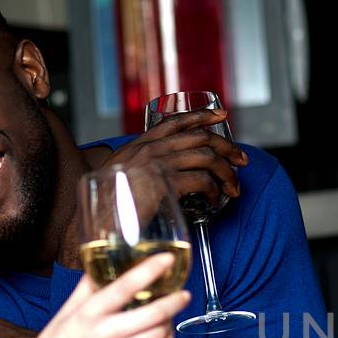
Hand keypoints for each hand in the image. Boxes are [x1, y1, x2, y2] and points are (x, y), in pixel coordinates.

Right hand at [15, 255, 189, 337]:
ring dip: (170, 322)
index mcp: (89, 313)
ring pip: (159, 335)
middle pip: (153, 314)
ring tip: (170, 315)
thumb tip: (98, 267)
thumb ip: (85, 290)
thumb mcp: (64, 313)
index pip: (125, 287)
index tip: (166, 259)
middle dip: (174, 301)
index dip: (150, 270)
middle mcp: (106, 333)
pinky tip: (164, 336)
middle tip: (182, 293)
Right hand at [110, 108, 246, 208]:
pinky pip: (202, 180)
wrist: (96, 222)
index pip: (175, 122)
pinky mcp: (164, 182)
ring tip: (233, 188)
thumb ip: (139, 172)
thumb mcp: (119, 179)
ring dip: (226, 172)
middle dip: (226, 147)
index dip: (201, 116)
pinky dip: (215, 191)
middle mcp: (149, 149)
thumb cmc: (108, 208)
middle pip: (199, 137)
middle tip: (241, 160)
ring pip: (206, 157)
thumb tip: (165, 180)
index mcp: (138, 146)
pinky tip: (215, 201)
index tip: (221, 115)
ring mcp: (156, 163)